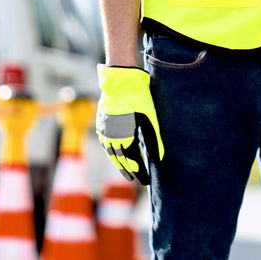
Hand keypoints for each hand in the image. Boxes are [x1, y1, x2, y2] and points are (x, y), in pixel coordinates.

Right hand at [96, 65, 161, 184]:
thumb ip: (154, 139)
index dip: (140, 172)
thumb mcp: (150, 117)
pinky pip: (105, 143)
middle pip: (120, 160)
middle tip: (138, 180)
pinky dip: (110, 151)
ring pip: (111, 153)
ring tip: (127, 172)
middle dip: (130, 171)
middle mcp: (112, 136)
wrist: (120, 80)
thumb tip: (158, 158)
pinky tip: (115, 154)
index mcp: (124, 136)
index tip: (147, 181)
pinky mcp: (102, 122)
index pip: (132, 161)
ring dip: (118, 164)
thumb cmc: (138, 97)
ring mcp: (104, 130)